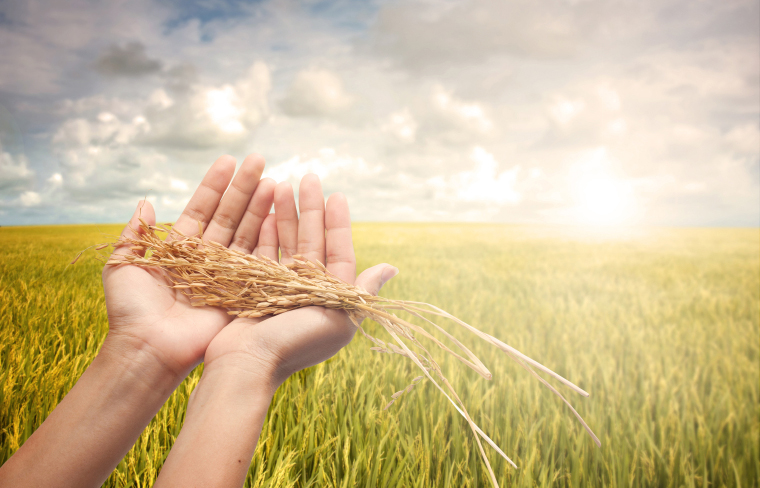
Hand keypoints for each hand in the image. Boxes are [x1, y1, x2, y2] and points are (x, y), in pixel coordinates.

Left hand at [103, 154, 277, 377]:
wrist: (149, 348)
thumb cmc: (131, 310)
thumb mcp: (122, 264)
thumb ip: (135, 233)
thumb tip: (146, 202)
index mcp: (180, 249)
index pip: (201, 209)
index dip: (214, 186)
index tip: (228, 160)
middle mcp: (206, 258)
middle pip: (229, 216)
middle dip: (243, 188)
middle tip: (259, 160)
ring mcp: (226, 274)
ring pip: (246, 233)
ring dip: (259, 206)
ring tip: (272, 181)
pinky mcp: (241, 291)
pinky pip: (256, 259)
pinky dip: (267, 237)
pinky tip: (277, 214)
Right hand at [202, 173, 398, 388]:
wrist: (247, 365)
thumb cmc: (296, 343)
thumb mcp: (338, 318)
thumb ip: (362, 291)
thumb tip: (392, 267)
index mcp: (331, 298)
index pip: (339, 251)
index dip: (338, 223)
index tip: (337, 194)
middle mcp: (307, 291)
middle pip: (312, 241)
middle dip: (310, 209)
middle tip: (309, 177)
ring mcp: (280, 288)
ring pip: (287, 242)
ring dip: (287, 214)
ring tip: (283, 184)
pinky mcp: (254, 287)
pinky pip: (263, 252)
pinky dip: (266, 231)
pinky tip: (267, 209)